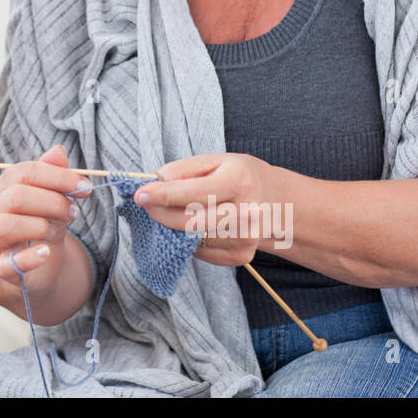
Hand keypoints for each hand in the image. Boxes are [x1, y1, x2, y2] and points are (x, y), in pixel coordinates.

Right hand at [0, 144, 92, 294]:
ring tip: (57, 229)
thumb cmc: (41, 225)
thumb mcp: (52, 199)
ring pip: (7, 225)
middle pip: (16, 196)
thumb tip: (58, 151)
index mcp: (3, 187)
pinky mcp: (1, 267)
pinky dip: (30, 258)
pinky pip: (8, 263)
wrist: (36, 266)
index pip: (25, 172)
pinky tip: (46, 252)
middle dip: (52, 201)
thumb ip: (54, 176)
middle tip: (74, 211)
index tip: (85, 186)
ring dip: (40, 225)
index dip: (58, 177)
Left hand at [133, 152, 283, 266]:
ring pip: (193, 239)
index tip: (141, 195)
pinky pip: (201, 252)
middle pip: (191, 223)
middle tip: (148, 204)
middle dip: (161, 214)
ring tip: (173, 211)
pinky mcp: (242, 256)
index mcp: (240, 181)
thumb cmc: (238, 176)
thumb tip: (156, 183)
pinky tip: (194, 226)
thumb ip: (183, 170)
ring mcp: (247, 238)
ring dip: (173, 227)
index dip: (163, 195)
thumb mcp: (215, 161)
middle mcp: (247, 213)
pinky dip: (188, 240)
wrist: (276, 202)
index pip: (194, 193)